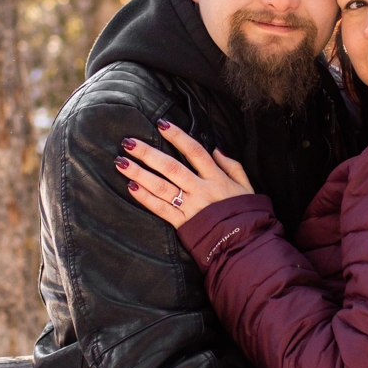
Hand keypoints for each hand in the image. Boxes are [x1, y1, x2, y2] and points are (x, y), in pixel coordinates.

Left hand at [118, 119, 256, 230]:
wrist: (244, 244)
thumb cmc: (245, 213)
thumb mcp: (246, 186)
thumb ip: (232, 166)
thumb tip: (216, 149)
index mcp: (216, 178)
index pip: (195, 151)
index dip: (178, 136)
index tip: (161, 124)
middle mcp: (201, 190)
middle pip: (171, 167)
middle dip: (148, 153)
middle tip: (128, 142)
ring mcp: (190, 207)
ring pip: (161, 187)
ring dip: (139, 174)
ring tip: (121, 162)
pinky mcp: (182, 223)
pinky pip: (160, 209)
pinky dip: (145, 198)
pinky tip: (130, 187)